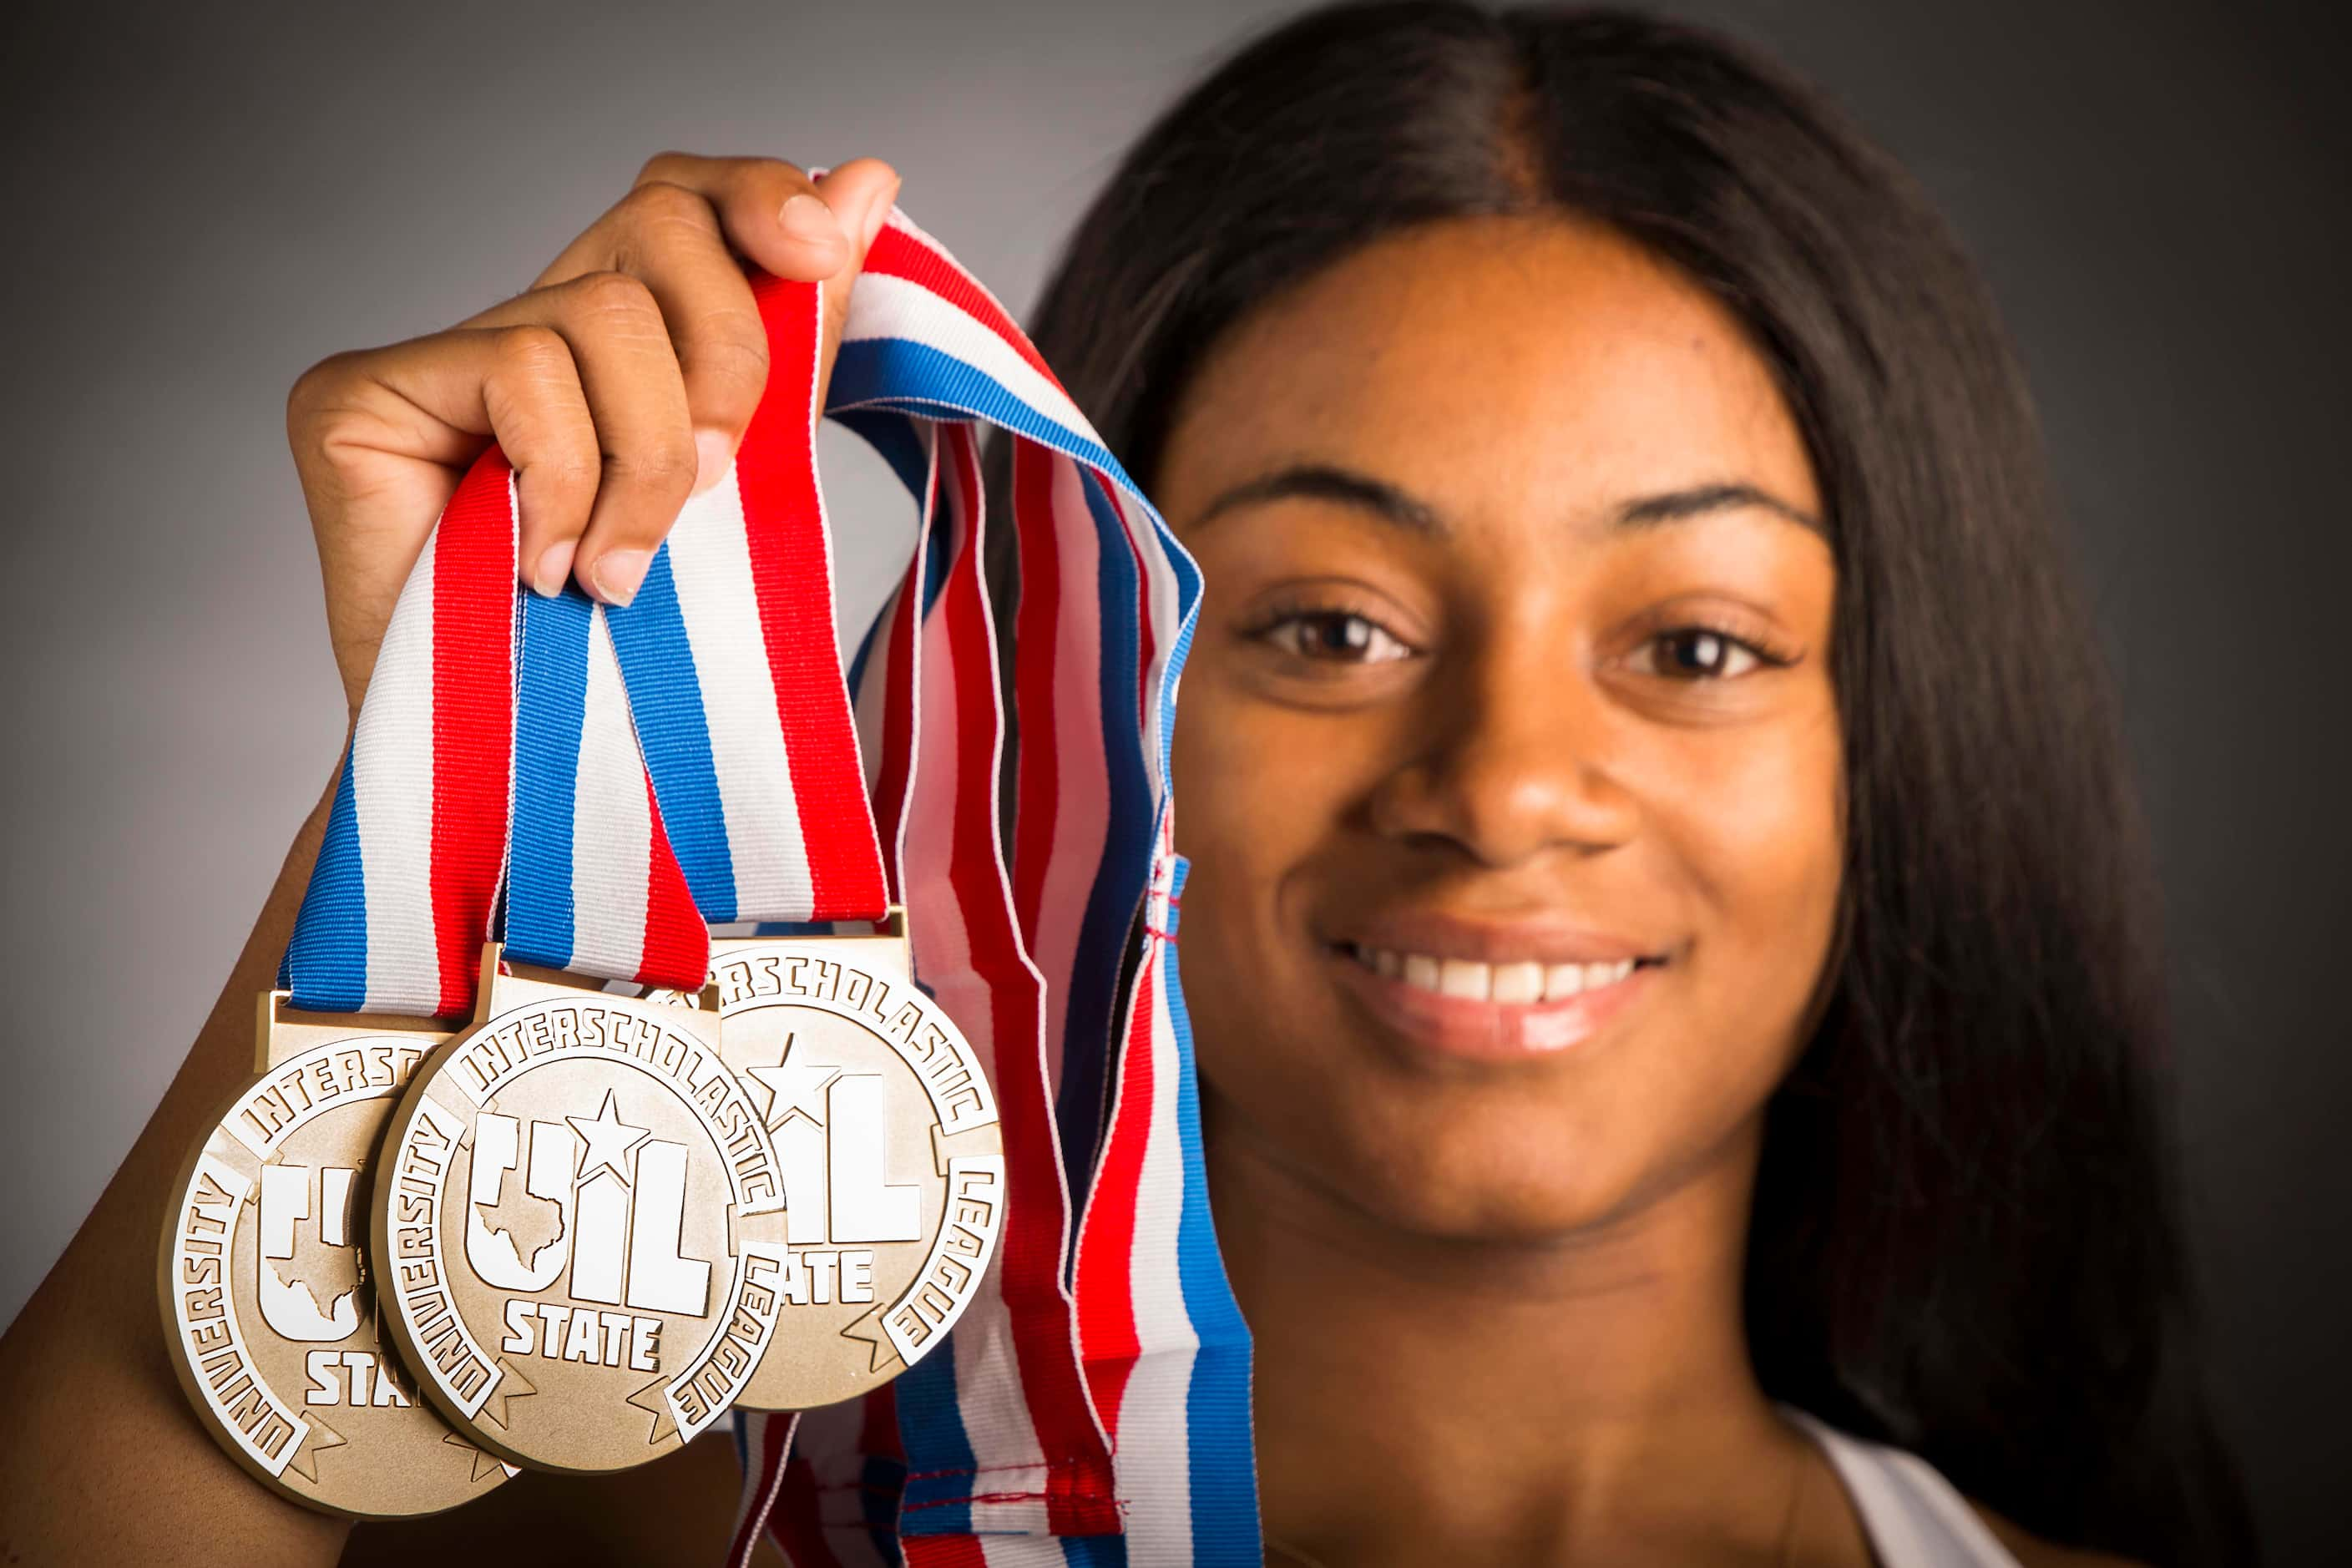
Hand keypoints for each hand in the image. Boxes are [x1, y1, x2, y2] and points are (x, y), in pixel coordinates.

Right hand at [284, 153, 899, 716]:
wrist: (519, 773)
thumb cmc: (633, 646)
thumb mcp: (744, 476)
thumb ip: (795, 335)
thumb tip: (869, 180)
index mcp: (617, 341)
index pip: (681, 198)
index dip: (754, 198)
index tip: (824, 251)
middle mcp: (522, 325)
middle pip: (657, 228)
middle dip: (728, 359)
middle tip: (716, 482)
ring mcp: (431, 355)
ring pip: (602, 315)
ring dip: (647, 461)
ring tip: (619, 570)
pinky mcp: (355, 393)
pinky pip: (524, 372)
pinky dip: (565, 483)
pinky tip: (542, 567)